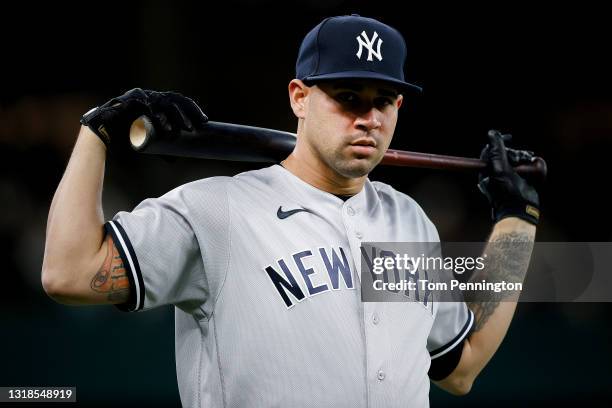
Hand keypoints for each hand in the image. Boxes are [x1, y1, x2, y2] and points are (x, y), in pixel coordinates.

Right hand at [80, 88, 207, 147]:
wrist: (101, 134)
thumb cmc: (124, 137)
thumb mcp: (149, 143)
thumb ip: (161, 149)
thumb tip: (175, 160)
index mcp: (157, 102)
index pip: (180, 102)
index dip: (193, 110)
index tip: (205, 121)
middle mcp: (150, 96)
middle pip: (175, 100)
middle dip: (187, 112)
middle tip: (195, 127)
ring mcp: (139, 96)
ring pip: (163, 102)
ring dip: (175, 115)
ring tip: (183, 129)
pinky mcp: (128, 100)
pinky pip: (146, 106)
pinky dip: (157, 116)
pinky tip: (164, 126)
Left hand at [478, 130, 539, 224]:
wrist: (519, 211)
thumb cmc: (507, 192)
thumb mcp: (500, 169)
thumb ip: (497, 151)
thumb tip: (492, 133)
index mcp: (487, 170)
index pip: (492, 150)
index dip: (500, 142)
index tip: (509, 137)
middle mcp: (496, 172)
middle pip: (506, 153)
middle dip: (515, 153)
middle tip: (522, 158)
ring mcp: (508, 176)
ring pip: (516, 159)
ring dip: (523, 158)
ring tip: (529, 162)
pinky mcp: (520, 180)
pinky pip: (525, 167)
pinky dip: (530, 165)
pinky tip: (533, 165)